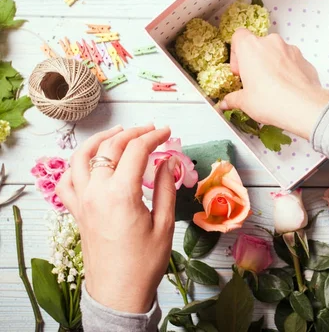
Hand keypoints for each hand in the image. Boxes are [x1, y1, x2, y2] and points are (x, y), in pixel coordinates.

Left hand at [56, 125, 177, 313]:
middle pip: (110, 147)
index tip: (167, 132)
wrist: (118, 292)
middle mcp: (96, 192)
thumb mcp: (163, 224)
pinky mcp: (76, 211)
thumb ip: (164, 188)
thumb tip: (167, 162)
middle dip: (133, 133)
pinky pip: (67, 180)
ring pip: (81, 157)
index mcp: (121, 194)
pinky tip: (90, 162)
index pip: (136, 151)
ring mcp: (82, 201)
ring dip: (100, 140)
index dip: (154, 136)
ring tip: (118, 133)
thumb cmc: (144, 263)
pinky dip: (76, 164)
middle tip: (151, 130)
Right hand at [219, 29, 328, 139]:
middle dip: (255, 61)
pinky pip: (291, 61)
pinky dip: (287, 71)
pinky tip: (286, 89)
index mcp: (251, 47)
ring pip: (276, 53)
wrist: (303, 107)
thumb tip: (228, 102)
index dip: (236, 54)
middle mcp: (271, 43)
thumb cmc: (272, 100)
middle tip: (253, 81)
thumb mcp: (245, 102)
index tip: (239, 70)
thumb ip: (233, 99)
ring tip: (271, 87)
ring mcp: (290, 49)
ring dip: (272, 65)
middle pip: (258, 45)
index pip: (238, 36)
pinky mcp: (304, 59)